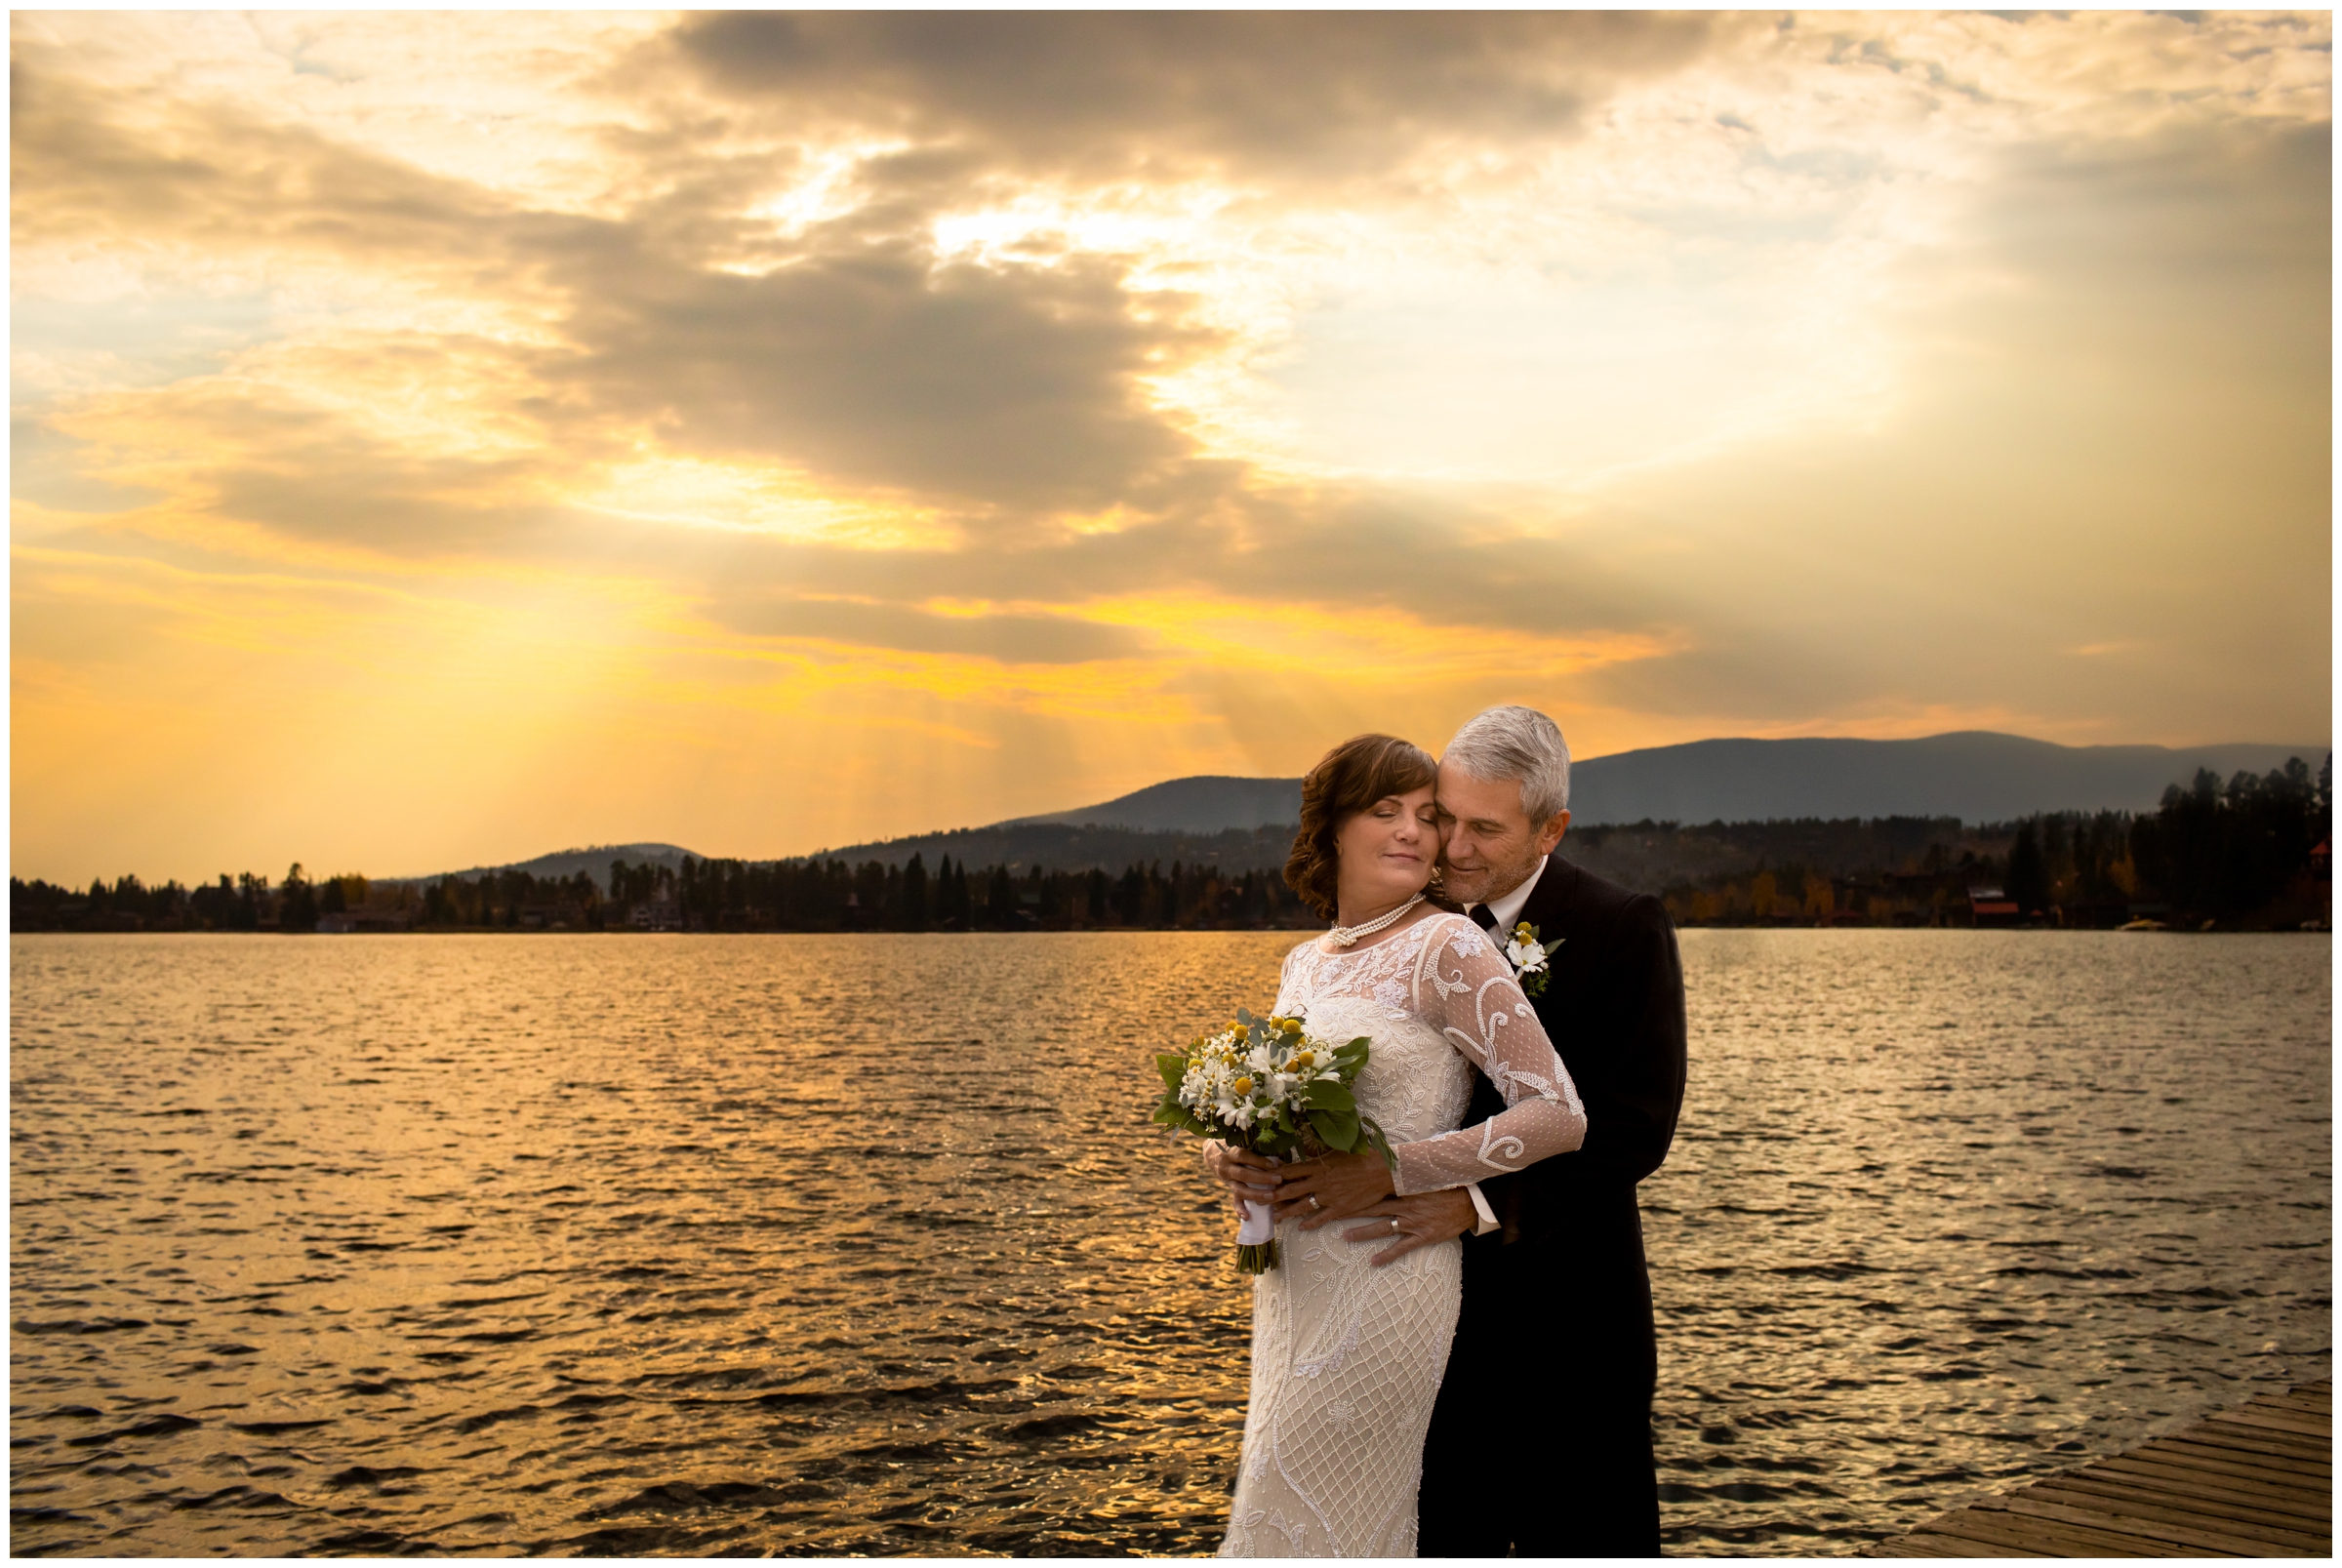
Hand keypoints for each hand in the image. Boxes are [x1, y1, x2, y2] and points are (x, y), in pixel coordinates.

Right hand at [1203, 1139, 1282, 1220]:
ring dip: (1256, 1194)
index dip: (1258, 1161)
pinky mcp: (1230, 1189)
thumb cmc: (1233, 1146)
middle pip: (1243, 1174)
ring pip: (1240, 1190)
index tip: (1273, 1164)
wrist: (1212, 1153)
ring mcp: (1227, 1180)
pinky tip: (1247, 1217)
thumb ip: (1258, 1148)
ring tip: (1271, 1197)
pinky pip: (1234, 1201)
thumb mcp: (1240, 1143)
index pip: (1243, 1156)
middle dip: (1261, 1178)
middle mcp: (1226, 1167)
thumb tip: (1279, 1155)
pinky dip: (1240, 1210)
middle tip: (1278, 1180)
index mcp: (1230, 1152)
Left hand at [1271, 1149, 1395, 1228]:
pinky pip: (1321, 1218)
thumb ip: (1319, 1150)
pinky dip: (1310, 1223)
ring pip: (1302, 1206)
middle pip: (1290, 1190)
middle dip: (1272, 1196)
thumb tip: (1304, 1146)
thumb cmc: (1362, 1156)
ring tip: (1274, 1218)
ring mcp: (1329, 1197)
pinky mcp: (1340, 1209)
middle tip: (1258, 1200)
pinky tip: (1301, 1227)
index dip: (1274, 1175)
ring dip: (1286, 1212)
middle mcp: (1320, 1182)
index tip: (1261, 1177)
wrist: (1383, 1171)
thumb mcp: (1338, 1149)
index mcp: (1318, 1165)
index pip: (1289, 1171)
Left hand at [1340, 1188, 1477, 1267]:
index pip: (1375, 1191)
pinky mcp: (1422, 1237)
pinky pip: (1401, 1248)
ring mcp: (1413, 1223)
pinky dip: (1387, 1255)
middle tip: (1332, 1214)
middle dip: (1352, 1212)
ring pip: (1383, 1228)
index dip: (1357, 1192)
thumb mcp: (1424, 1180)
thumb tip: (1389, 1169)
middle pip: (1373, 1209)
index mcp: (1405, 1191)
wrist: (1468, 1203)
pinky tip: (1374, 1262)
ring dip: (1363, 1233)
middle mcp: (1405, 1206)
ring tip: (1345, 1236)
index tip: (1340, 1192)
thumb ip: (1406, 1178)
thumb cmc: (1446, 1190)